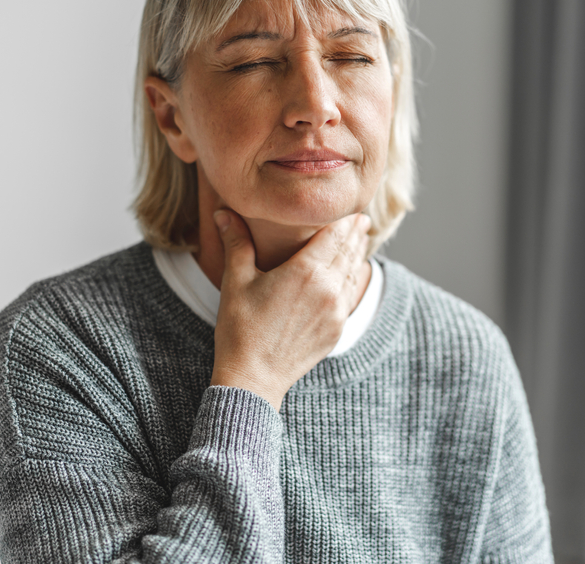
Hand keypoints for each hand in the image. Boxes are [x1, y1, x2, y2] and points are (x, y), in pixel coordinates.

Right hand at [209, 210, 371, 410]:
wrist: (254, 377)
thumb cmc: (241, 328)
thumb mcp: (236, 281)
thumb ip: (237, 242)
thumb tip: (223, 213)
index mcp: (306, 270)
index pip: (334, 234)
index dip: (345, 219)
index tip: (351, 208)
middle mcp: (328, 288)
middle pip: (348, 251)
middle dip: (355, 233)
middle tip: (361, 219)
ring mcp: (336, 311)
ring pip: (353, 273)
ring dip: (357, 254)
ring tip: (360, 240)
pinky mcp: (337, 329)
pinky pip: (350, 296)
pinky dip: (354, 279)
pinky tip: (352, 274)